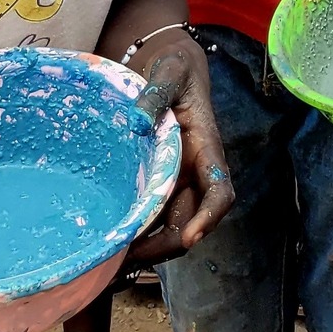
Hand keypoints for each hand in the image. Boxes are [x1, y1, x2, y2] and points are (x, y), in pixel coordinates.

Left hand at [125, 43, 235, 262]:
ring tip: (115, 261)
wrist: (173, 69)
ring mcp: (179, 181)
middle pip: (192, 219)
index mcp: (206, 148)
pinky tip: (113, 244)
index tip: (192, 237)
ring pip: (172, 225)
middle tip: (131, 258)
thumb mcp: (170, 71)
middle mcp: (196, 172)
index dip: (209, 216)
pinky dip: (139, 234)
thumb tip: (138, 122)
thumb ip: (158, 90)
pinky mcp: (161, 183)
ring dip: (151, 247)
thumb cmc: (176, 69)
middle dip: (168, 244)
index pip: (219, 190)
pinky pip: (154, 216)